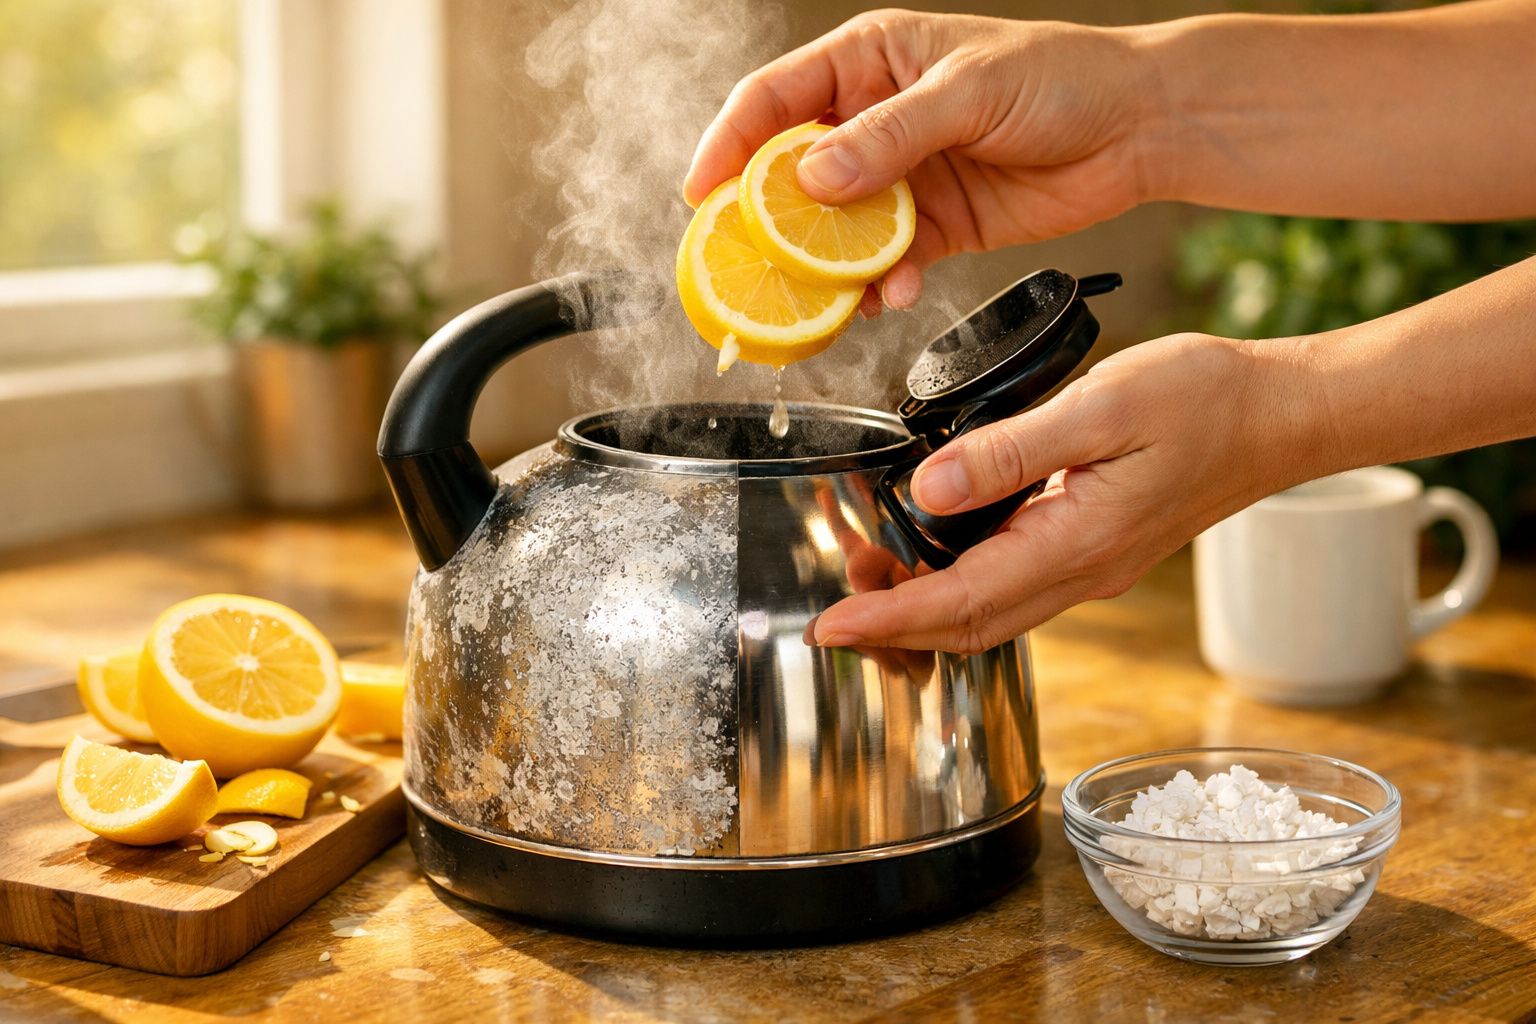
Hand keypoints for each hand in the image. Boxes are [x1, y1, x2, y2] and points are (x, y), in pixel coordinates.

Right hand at [684, 10, 1158, 313]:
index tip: (701, 196)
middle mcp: (873, 119)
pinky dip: (879, 285)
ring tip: (821, 300)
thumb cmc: (1063, 78)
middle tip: (747, 267)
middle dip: (769, 224)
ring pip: (835, 231)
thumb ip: (892, 136)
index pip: (774, 100)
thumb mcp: (971, 92)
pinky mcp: (932, 226)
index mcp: (869, 61)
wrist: (1138, 128)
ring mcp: (901, 177)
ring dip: (826, 268)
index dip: (729, 145)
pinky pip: (884, 263)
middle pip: (791, 175)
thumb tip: (813, 178)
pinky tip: (889, 295)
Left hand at [808, 334, 1327, 652]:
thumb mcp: (1101, 408)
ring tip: (869, 571)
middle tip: (835, 600)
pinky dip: (959, 584)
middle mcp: (1081, 572)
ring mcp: (1090, 567)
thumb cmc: (1205, 400)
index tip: (829, 628)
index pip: (960, 604)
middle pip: (967, 628)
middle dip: (892, 627)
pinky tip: (933, 547)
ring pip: (989, 613)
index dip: (886, 622)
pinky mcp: (1095, 549)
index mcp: (1076, 545)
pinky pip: (1012, 586)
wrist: (1283, 414)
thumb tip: (927, 491)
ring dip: (923, 609)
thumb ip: (1009, 452)